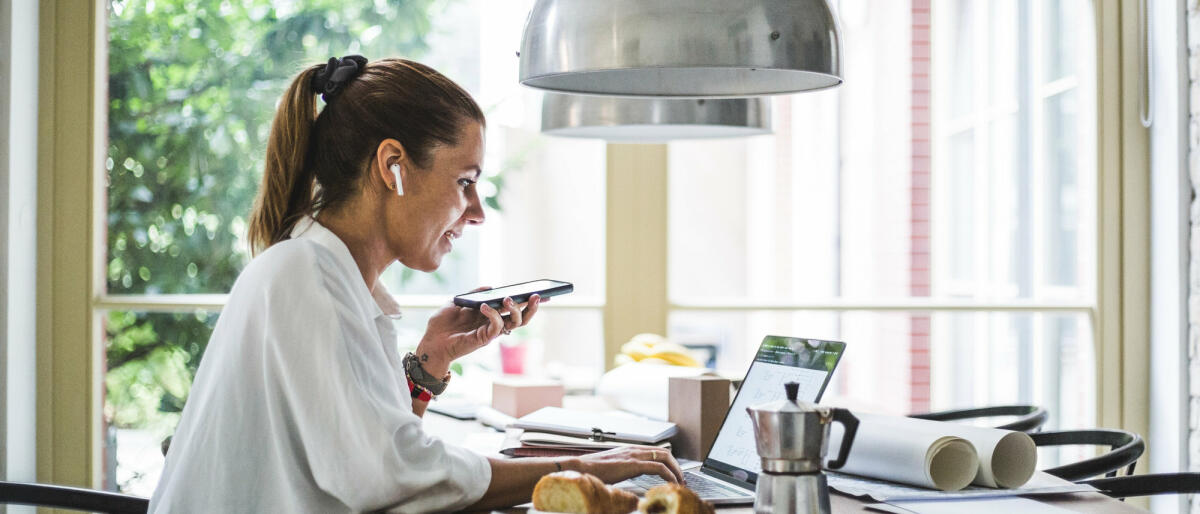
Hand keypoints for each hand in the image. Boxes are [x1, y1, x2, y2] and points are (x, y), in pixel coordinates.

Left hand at [413, 288, 542, 376]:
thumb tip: (490, 286)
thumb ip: (474, 294)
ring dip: (515, 310)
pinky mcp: (483, 339)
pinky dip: (493, 315)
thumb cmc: (443, 324)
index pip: (514, 308)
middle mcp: (494, 324)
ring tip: (508, 298)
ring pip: (514, 324)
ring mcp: (490, 332)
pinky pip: (495, 327)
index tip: (541, 292)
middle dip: (531, 307)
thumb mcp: (457, 301)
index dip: (528, 302)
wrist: (430, 341)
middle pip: (521, 318)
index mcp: (490, 315)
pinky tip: (485, 306)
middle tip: (536, 295)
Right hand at [571, 446, 683, 483]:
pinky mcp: (633, 464)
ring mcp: (634, 455)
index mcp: (630, 450)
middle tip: (681, 479)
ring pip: (665, 457)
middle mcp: (634, 449)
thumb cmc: (591, 471)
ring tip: (679, 483)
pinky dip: (669, 475)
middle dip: (677, 466)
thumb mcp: (612, 469)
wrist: (580, 468)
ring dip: (676, 470)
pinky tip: (671, 483)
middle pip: (665, 452)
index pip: (656, 451)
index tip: (673, 474)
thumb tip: (626, 479)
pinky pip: (658, 467)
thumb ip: (622, 470)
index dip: (669, 462)